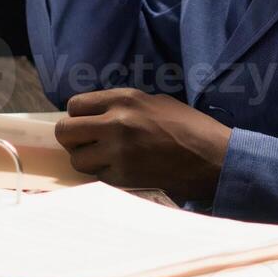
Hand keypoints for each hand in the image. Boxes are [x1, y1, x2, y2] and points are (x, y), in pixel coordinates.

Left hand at [54, 88, 229, 202]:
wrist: (211, 158)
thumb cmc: (188, 127)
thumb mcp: (154, 102)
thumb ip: (121, 106)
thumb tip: (95, 115)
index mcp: (124, 99)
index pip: (75, 106)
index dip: (77, 117)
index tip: (87, 124)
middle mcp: (116, 122)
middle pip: (66, 132)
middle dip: (73, 140)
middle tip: (88, 144)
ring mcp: (118, 151)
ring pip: (77, 159)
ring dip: (88, 161)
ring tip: (107, 160)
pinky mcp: (123, 177)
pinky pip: (97, 177)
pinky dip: (106, 176)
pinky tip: (124, 171)